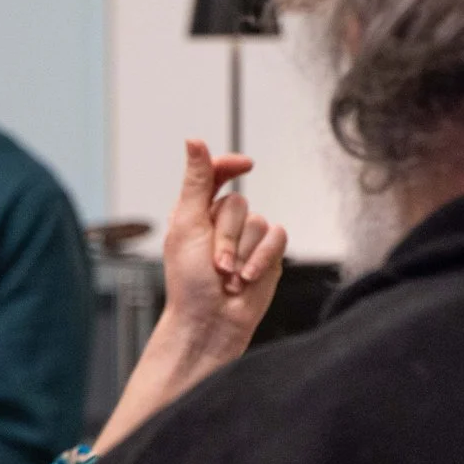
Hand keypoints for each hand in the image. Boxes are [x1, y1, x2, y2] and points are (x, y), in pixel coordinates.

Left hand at [158, 140, 287, 364]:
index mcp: (196, 211)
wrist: (210, 322)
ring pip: (259, 222)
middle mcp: (223, 223)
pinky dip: (262, 259)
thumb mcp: (186, 225)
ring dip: (243, 253)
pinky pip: (277, 238)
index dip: (230, 165)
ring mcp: (247, 239)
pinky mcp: (268, 255)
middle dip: (226, 236)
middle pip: (238, 203)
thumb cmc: (188, 282)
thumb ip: (196, 181)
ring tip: (228, 277)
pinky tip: (248, 278)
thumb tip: (194, 140)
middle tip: (214, 263)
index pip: (217, 174)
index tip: (245, 165)